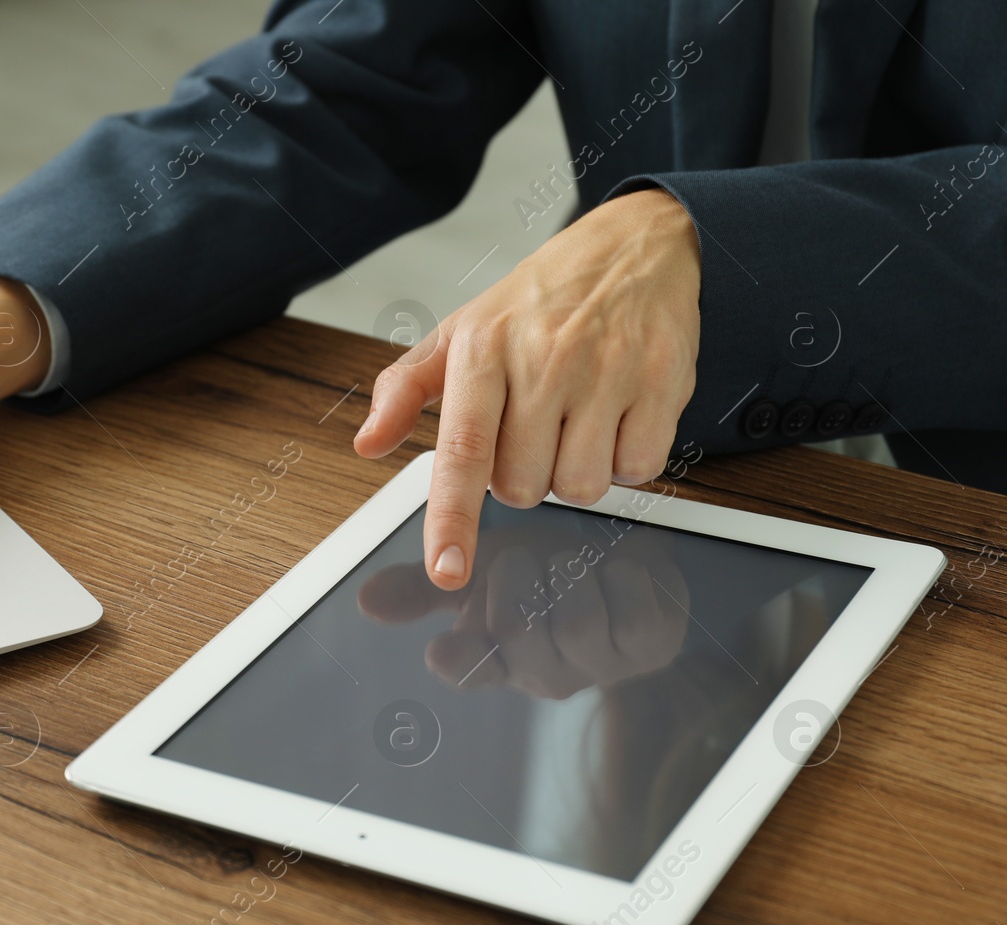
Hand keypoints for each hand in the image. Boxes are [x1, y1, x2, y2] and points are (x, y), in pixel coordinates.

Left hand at [354, 189, 700, 589]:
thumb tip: (367, 443)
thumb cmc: (538, 302)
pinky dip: (625, 459)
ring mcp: (607, 371)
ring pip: (581, 486)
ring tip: (575, 419)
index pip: (463, 451)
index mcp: (483, 350)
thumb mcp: (458, 333)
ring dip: (574, 470)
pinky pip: (637, 470)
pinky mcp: (663, 382)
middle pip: (524, 487)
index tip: (449, 570)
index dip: (454, 519)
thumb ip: (404, 391)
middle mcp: (544, 360)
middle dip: (523, 475)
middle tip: (533, 427)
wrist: (634, 248)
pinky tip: (616, 417)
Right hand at [356, 523, 689, 699]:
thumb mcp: (478, 567)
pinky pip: (628, 604)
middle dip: (519, 576)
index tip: (443, 644)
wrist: (622, 557)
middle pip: (518, 629)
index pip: (463, 669)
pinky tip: (614, 573)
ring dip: (571, 572)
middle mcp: (543, 671)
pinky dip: (620, 572)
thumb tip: (368, 599)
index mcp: (495, 654)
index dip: (455, 659)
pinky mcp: (650, 646)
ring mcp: (599, 664)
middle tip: (528, 559)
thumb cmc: (548, 570)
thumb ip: (424, 584)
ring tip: (574, 565)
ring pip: (573, 620)